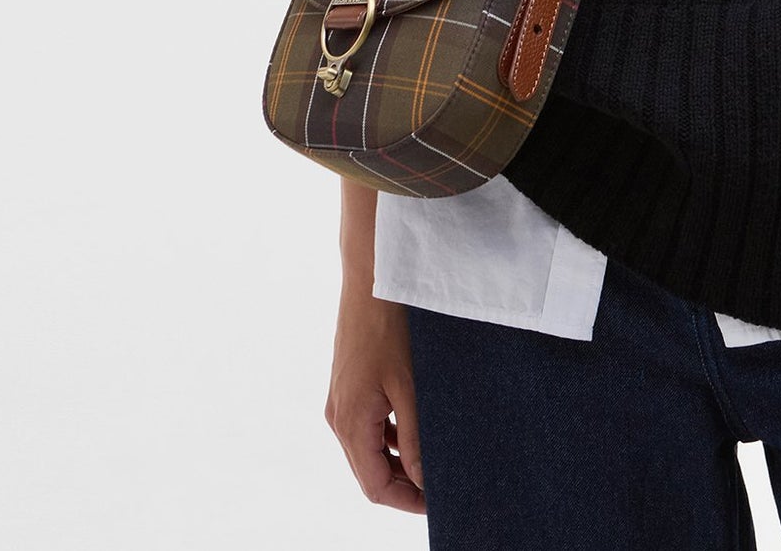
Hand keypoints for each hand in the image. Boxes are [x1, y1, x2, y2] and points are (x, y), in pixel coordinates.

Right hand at [327, 292, 425, 513]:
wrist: (371, 278)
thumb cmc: (390, 327)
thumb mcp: (409, 385)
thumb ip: (416, 436)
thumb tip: (424, 480)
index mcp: (350, 423)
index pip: (375, 486)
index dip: (406, 500)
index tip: (438, 503)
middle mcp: (339, 418)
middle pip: (369, 472)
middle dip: (403, 485)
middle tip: (441, 487)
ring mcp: (341, 401)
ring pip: (368, 450)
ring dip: (398, 462)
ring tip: (434, 461)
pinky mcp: (348, 386)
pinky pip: (368, 426)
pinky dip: (390, 437)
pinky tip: (416, 430)